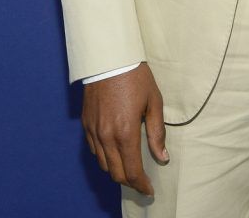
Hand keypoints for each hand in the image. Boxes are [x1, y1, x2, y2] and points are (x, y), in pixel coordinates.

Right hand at [82, 61, 168, 194]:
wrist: (109, 58)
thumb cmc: (135, 77)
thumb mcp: (154, 101)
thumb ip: (157, 133)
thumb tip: (162, 157)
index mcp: (126, 132)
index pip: (132, 171)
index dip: (141, 185)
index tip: (149, 190)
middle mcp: (106, 136)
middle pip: (116, 173)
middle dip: (130, 182)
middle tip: (141, 181)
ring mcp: (94, 131)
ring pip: (103, 164)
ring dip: (116, 171)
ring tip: (129, 167)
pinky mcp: (86, 124)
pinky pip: (94, 150)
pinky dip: (104, 157)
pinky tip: (114, 151)